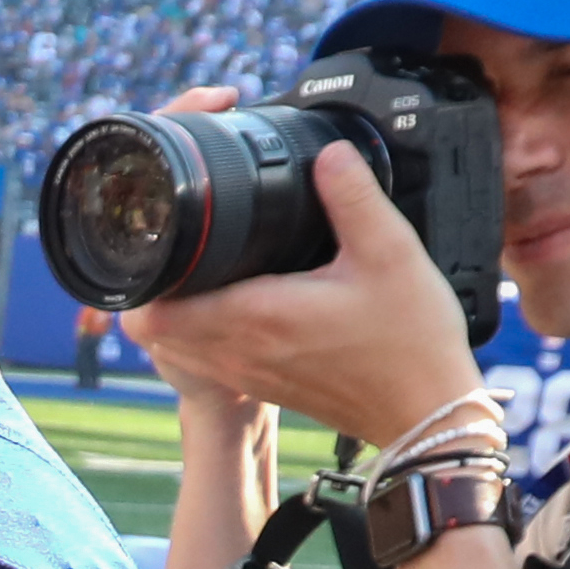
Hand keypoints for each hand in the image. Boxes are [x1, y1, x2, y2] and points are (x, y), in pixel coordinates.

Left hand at [123, 139, 493, 447]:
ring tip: (193, 265)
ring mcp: (246, 373)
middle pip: (150, 327)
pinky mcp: (262, 384)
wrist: (427, 417)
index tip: (161, 231)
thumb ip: (353, 195)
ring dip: (172, 309)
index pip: (153, 309)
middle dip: (151, 283)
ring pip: (173, 346)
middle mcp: (238, 351)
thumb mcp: (391, 252)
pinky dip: (197, 331)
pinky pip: (203, 358)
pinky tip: (228, 298)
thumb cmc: (411, 343)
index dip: (141, 271)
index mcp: (256, 316)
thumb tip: (327, 151)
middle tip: (173, 239)